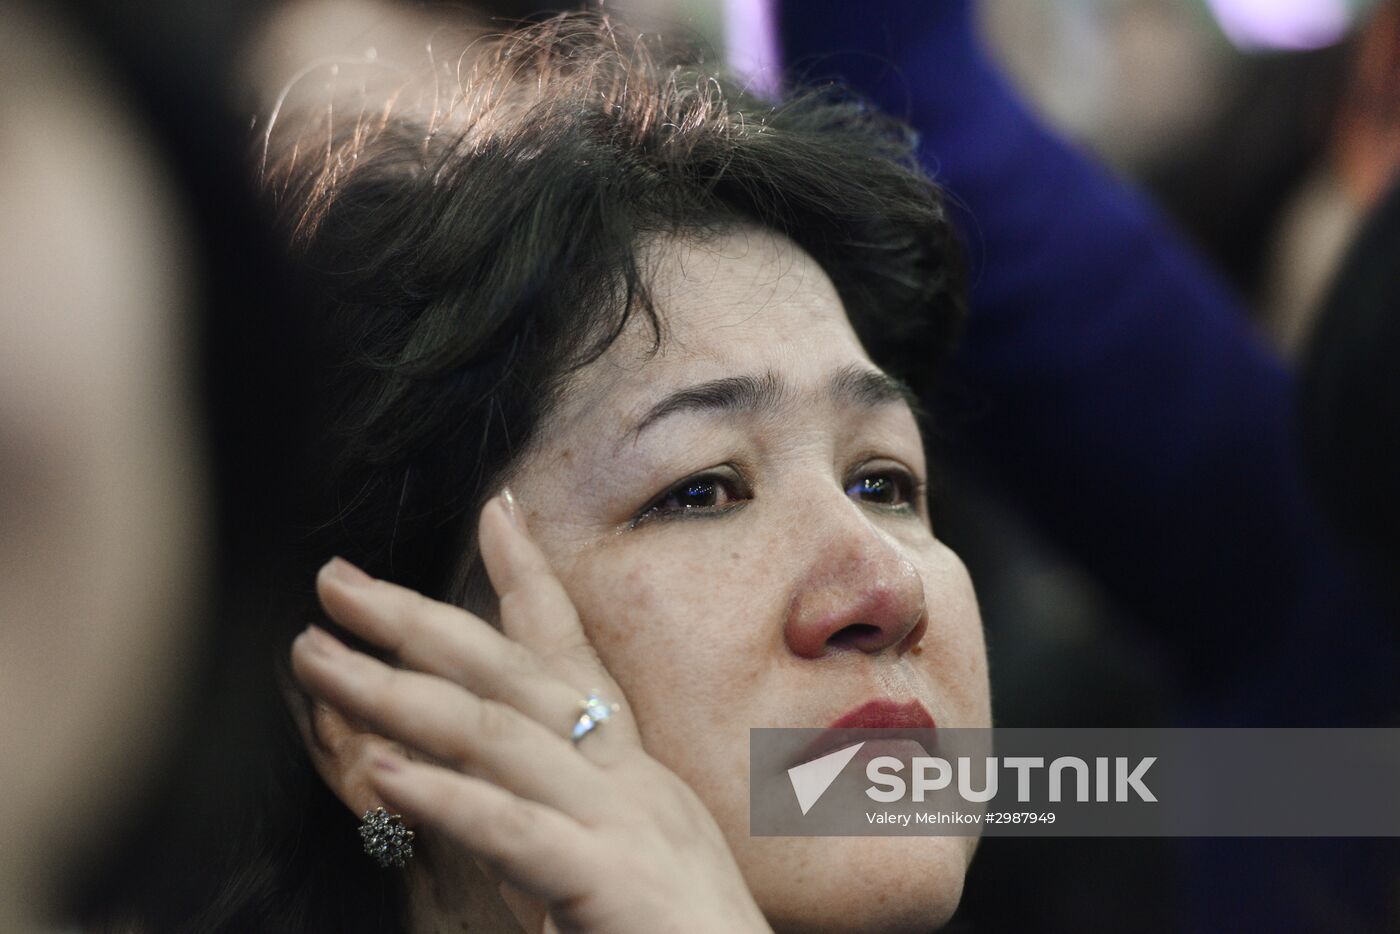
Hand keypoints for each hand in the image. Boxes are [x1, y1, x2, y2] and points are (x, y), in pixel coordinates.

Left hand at [290, 490, 770, 933]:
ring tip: (318, 659)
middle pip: (515, 676)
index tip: (495, 513)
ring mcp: (624, 826)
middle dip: (420, 621)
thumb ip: (548, 832)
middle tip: (337, 582)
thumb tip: (469, 792)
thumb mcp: (613, 876)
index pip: (575, 659)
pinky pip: (516, 829)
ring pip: (499, 735)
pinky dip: (445, 796)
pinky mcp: (610, 883)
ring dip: (397, 691)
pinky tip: (379, 771)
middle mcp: (632, 782)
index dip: (529, 583)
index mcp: (635, 777)